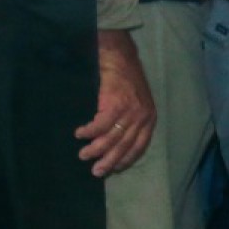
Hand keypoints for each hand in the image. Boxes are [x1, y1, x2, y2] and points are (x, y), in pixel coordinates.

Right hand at [78, 30, 155, 177]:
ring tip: (83, 155)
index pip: (139, 146)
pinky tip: (79, 134)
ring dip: (95, 149)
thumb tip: (116, 142)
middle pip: (124, 146)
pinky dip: (88, 132)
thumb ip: (132, 121)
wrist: (120, 58)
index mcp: (149, 119)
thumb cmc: (126, 79)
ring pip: (110, 138)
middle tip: (96, 171)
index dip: (126, 160)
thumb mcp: (138, 102)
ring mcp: (130, 112)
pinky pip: (99, 126)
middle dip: (109, 161)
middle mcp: (143, 118)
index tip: (114, 169)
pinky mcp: (115, 105)